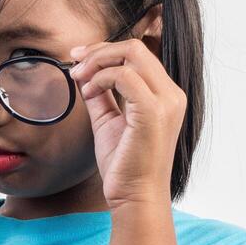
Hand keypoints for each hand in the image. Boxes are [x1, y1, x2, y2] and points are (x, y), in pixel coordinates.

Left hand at [68, 37, 183, 208]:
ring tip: (79, 79)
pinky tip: (89, 92)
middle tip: (74, 63)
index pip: (139, 56)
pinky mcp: (153, 111)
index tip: (78, 58)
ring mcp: (166, 102)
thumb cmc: (124, 166)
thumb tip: (82, 74)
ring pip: (132, 54)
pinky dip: (101, 77)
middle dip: (99, 50)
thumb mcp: (108, 121)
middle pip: (136, 48)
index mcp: (165, 96)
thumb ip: (100, 96)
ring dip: (97, 62)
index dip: (106, 51)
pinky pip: (124, 75)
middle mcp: (172, 95)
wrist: (134, 196)